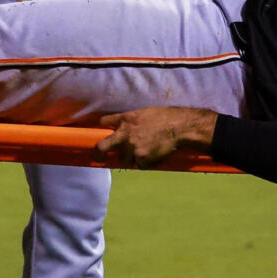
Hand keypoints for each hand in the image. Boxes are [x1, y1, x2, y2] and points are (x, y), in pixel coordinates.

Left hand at [96, 108, 216, 165]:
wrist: (178, 126)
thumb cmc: (163, 117)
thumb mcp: (142, 112)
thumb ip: (130, 120)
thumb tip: (123, 126)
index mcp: (124, 119)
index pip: (104, 122)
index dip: (103, 127)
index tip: (103, 132)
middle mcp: (124, 133)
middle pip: (102, 146)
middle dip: (98, 154)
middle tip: (99, 158)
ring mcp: (131, 147)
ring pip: (124, 159)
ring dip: (131, 158)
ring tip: (145, 151)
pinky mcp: (141, 158)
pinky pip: (139, 164)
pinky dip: (145, 162)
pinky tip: (154, 154)